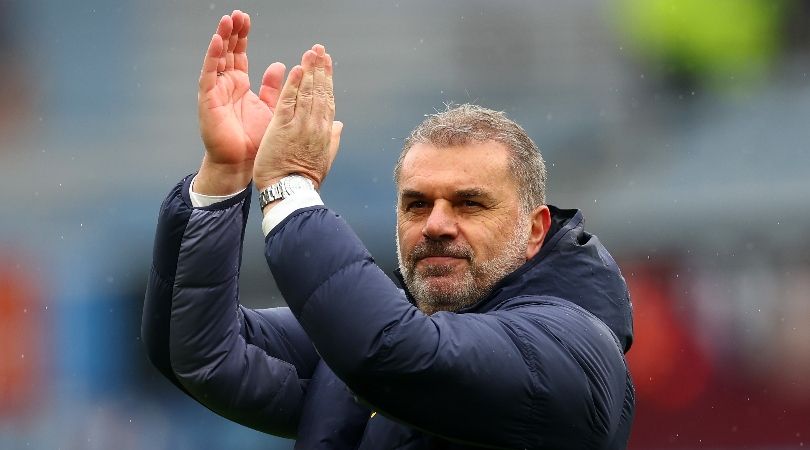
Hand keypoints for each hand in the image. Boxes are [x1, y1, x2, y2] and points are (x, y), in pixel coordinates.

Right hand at [195, 10, 285, 194]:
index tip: (246, 19)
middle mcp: (225, 85)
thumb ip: (272, 87)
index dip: (241, 36)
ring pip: (216, 58)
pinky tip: (216, 41)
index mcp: (239, 85)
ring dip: (221, 39)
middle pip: (226, 51)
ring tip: (227, 20)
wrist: (242, 164)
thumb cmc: (254, 140)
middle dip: (231, 32)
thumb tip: (281, 66)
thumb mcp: (268, 108)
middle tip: (237, 14)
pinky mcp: (208, 100)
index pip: (239, 54)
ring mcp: (215, 91)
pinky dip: (212, 57)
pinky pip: (209, 74)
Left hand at [253, 44, 342, 192]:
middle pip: (320, 91)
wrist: (290, 193)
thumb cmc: (305, 180)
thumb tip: (340, 125)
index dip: (327, 80)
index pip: (327, 100)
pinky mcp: (283, 127)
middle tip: (320, 50)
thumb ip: (333, 139)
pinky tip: (296, 69)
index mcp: (325, 132)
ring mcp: (300, 126)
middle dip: (320, 69)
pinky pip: (289, 101)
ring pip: (307, 92)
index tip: (327, 64)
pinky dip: (293, 84)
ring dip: (309, 70)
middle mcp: (316, 126)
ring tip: (311, 52)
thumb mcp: (324, 159)